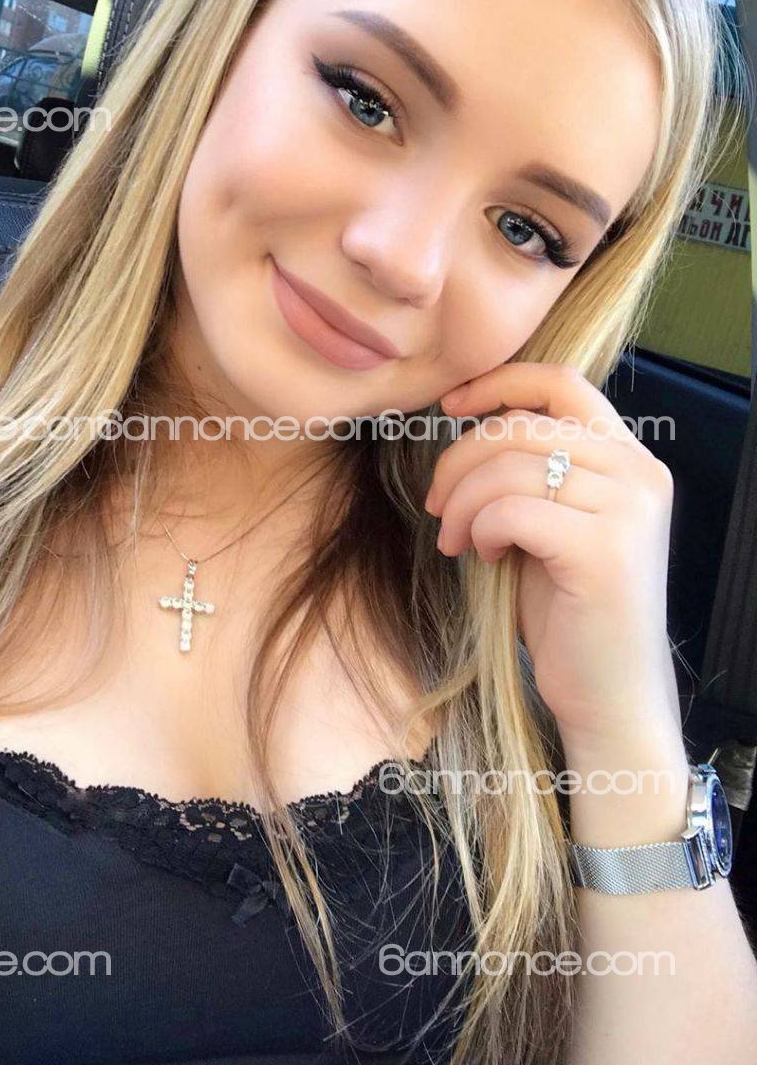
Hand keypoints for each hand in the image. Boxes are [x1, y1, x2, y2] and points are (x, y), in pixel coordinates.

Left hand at [425, 362, 682, 757]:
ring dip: (463, 503)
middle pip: (520, 426)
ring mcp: (628, 509)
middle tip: (437, 507)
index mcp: (629, 458)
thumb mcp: (549, 521)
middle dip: (459, 461)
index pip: (561, 384)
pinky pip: (511, 510)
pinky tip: (486, 557)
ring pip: (509, 467)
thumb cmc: (568, 609)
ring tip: (457, 540)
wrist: (608, 693)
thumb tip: (469, 423)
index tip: (449, 406)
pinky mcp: (605, 549)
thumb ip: (530, 470)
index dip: (498, 383)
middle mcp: (639, 473)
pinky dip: (481, 529)